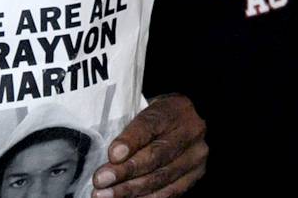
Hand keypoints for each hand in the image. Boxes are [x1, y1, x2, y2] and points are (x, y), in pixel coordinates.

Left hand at [91, 94, 207, 197]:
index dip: (130, 141)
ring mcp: (196, 155)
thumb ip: (128, 131)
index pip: (150, 124)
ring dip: (130, 190)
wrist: (185, 123)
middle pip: (157, 155)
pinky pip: (170, 192)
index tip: (112, 155)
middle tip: (100, 181)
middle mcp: (192, 131)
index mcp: (175, 109)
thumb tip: (113, 156)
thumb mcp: (142, 113)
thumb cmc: (156, 119)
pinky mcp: (196, 174)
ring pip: (162, 178)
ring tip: (105, 195)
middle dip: (125, 171)